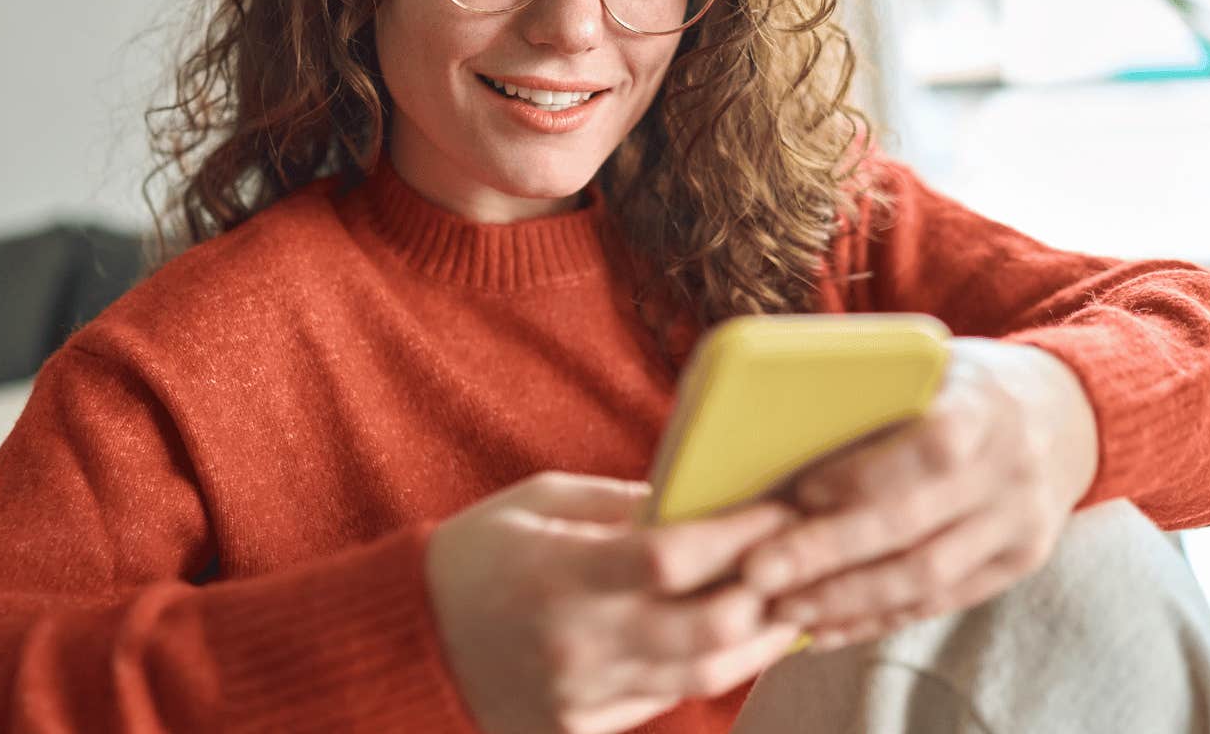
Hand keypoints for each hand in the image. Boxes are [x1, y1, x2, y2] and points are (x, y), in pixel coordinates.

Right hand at [424, 471, 810, 733]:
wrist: (407, 642)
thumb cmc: (474, 555)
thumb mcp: (538, 502)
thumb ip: (621, 503)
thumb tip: (702, 499)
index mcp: (558, 573)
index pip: (673, 557)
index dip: (741, 532)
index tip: (782, 507)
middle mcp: (575, 642)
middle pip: (708, 629)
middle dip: (768, 593)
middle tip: (802, 559)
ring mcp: (580, 696)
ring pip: (702, 675)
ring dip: (757, 640)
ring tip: (787, 603)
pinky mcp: (581, 729)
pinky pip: (666, 699)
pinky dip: (706, 667)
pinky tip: (731, 638)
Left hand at [737, 337, 1099, 651]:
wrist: (1067, 413)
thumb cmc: (966, 381)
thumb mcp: (933, 362)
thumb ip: (875, 390)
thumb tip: (773, 423)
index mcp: (985, 406)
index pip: (930, 448)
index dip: (864, 475)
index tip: (801, 492)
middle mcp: (1011, 471)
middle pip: (913, 526)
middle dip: (827, 553)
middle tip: (758, 571)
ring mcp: (1020, 525)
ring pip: (925, 578)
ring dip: (845, 599)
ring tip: (780, 607)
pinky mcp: (1017, 565)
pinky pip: (940, 603)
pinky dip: (877, 619)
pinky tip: (824, 627)